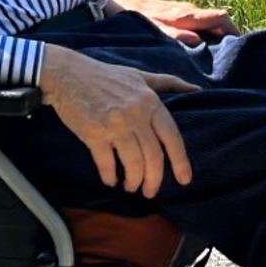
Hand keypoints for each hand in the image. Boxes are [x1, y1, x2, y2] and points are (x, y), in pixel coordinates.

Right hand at [36, 48, 195, 197]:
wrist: (68, 74)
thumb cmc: (105, 75)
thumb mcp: (140, 75)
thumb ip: (168, 83)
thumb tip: (197, 90)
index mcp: (150, 102)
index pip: (172, 137)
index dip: (180, 161)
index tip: (184, 180)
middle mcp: (136, 115)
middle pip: (153, 157)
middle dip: (154, 180)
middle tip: (150, 192)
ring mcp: (114, 125)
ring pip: (133, 164)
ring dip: (133, 181)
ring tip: (130, 187)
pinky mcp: (93, 134)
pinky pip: (106, 163)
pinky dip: (110, 176)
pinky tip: (111, 180)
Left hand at [112, 0, 237, 45]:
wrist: (120, 1)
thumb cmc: (136, 17)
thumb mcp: (153, 29)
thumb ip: (174, 35)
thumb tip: (198, 42)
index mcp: (188, 15)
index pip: (221, 18)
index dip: (235, 30)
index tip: (242, 46)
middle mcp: (190, 11)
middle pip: (220, 22)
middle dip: (229, 37)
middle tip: (233, 57)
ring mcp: (185, 12)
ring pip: (210, 23)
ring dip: (218, 37)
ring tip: (220, 58)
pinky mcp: (179, 16)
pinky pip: (201, 25)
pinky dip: (207, 35)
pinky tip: (202, 50)